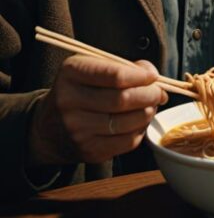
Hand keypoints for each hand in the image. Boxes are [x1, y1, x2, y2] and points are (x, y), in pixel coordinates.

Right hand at [26, 54, 167, 167]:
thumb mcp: (94, 67)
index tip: (153, 76)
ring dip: (148, 112)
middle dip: (150, 95)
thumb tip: (152, 77)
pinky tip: (139, 121)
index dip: (141, 76)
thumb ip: (125, 67)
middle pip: (123, 100)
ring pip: (127, 122)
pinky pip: (127, 142)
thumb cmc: (82, 89)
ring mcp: (77, 129)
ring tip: (151, 105)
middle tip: (159, 92)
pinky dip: (140, 130)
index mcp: (72, 73)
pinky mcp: (88, 150)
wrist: (50, 127)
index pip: (115, 76)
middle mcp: (70, 101)